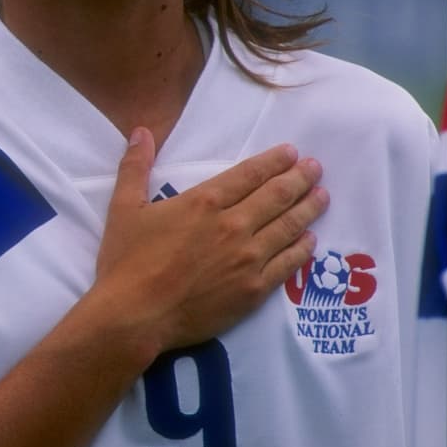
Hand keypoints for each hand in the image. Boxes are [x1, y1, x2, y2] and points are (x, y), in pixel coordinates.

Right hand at [96, 127, 327, 353]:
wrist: (137, 315)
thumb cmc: (127, 261)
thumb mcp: (123, 208)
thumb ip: (135, 167)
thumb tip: (141, 132)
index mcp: (205, 202)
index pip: (249, 174)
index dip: (273, 161)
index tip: (291, 152)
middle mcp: (233, 225)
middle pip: (276, 196)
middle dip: (299, 178)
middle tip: (315, 167)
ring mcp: (248, 259)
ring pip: (288, 227)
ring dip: (308, 208)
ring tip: (323, 195)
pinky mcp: (254, 289)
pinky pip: (287, 264)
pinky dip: (302, 249)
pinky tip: (310, 240)